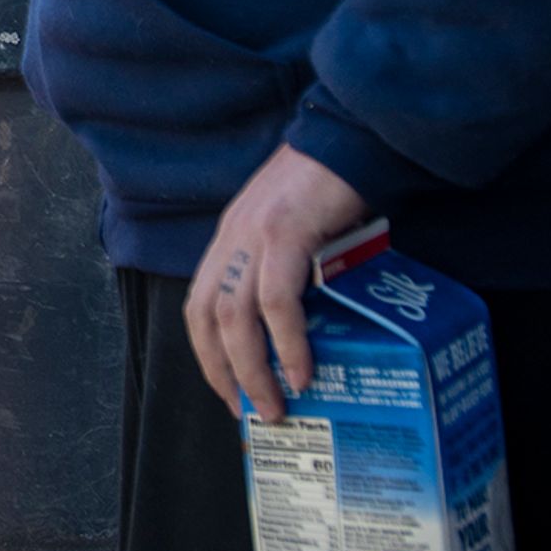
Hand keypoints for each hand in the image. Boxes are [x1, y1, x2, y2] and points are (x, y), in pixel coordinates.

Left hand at [185, 147, 373, 420]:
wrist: (351, 138)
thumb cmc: (331, 188)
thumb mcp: (294, 232)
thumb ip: (287, 270)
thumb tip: (308, 330)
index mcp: (230, 240)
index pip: (200, 307)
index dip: (208, 355)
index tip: (230, 395)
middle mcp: (232, 238)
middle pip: (207, 317)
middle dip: (223, 373)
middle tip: (251, 412)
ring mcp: (254, 235)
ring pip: (234, 317)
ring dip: (252, 369)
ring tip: (278, 405)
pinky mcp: (285, 233)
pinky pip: (277, 299)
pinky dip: (286, 341)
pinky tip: (302, 370)